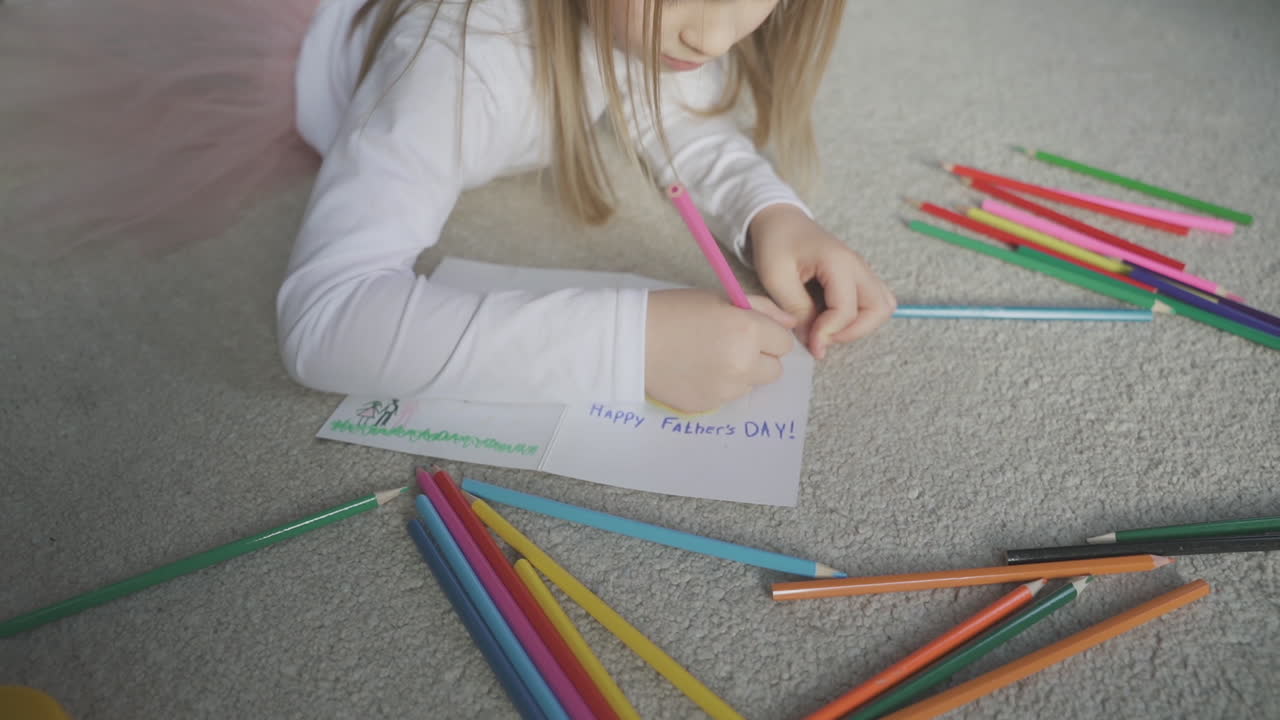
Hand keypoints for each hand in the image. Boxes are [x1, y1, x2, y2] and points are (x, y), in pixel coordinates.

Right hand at [645, 289, 796, 412]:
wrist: (632, 339)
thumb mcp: (720, 298)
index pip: (784, 343)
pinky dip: (720, 385)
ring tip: (711, 358)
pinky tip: (697, 371)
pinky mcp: (709, 405)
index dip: (768, 335)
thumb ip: (762, 309)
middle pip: (775, 370)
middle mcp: (743, 363)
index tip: (750, 331)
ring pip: (753, 385)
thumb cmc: (675, 311)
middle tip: (733, 345)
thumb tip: (791, 323)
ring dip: (742, 373)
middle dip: (761, 357)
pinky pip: (728, 397)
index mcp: (748, 331)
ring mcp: (726, 389)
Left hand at [749, 204, 895, 358]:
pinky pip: (874, 302)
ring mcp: (862, 270)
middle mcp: (858, 266)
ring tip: (829, 329)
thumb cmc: (775, 243)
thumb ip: (796, 309)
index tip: (810, 344)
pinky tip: (832, 319)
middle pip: (880, 310)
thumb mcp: (775, 277)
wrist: (780, 220)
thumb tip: (813, 340)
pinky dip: (860, 317)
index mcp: (838, 262)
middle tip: (823, 337)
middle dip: (853, 332)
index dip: (829, 333)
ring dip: (861, 326)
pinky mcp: (858, 276)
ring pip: (883, 307)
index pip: (847, 310)